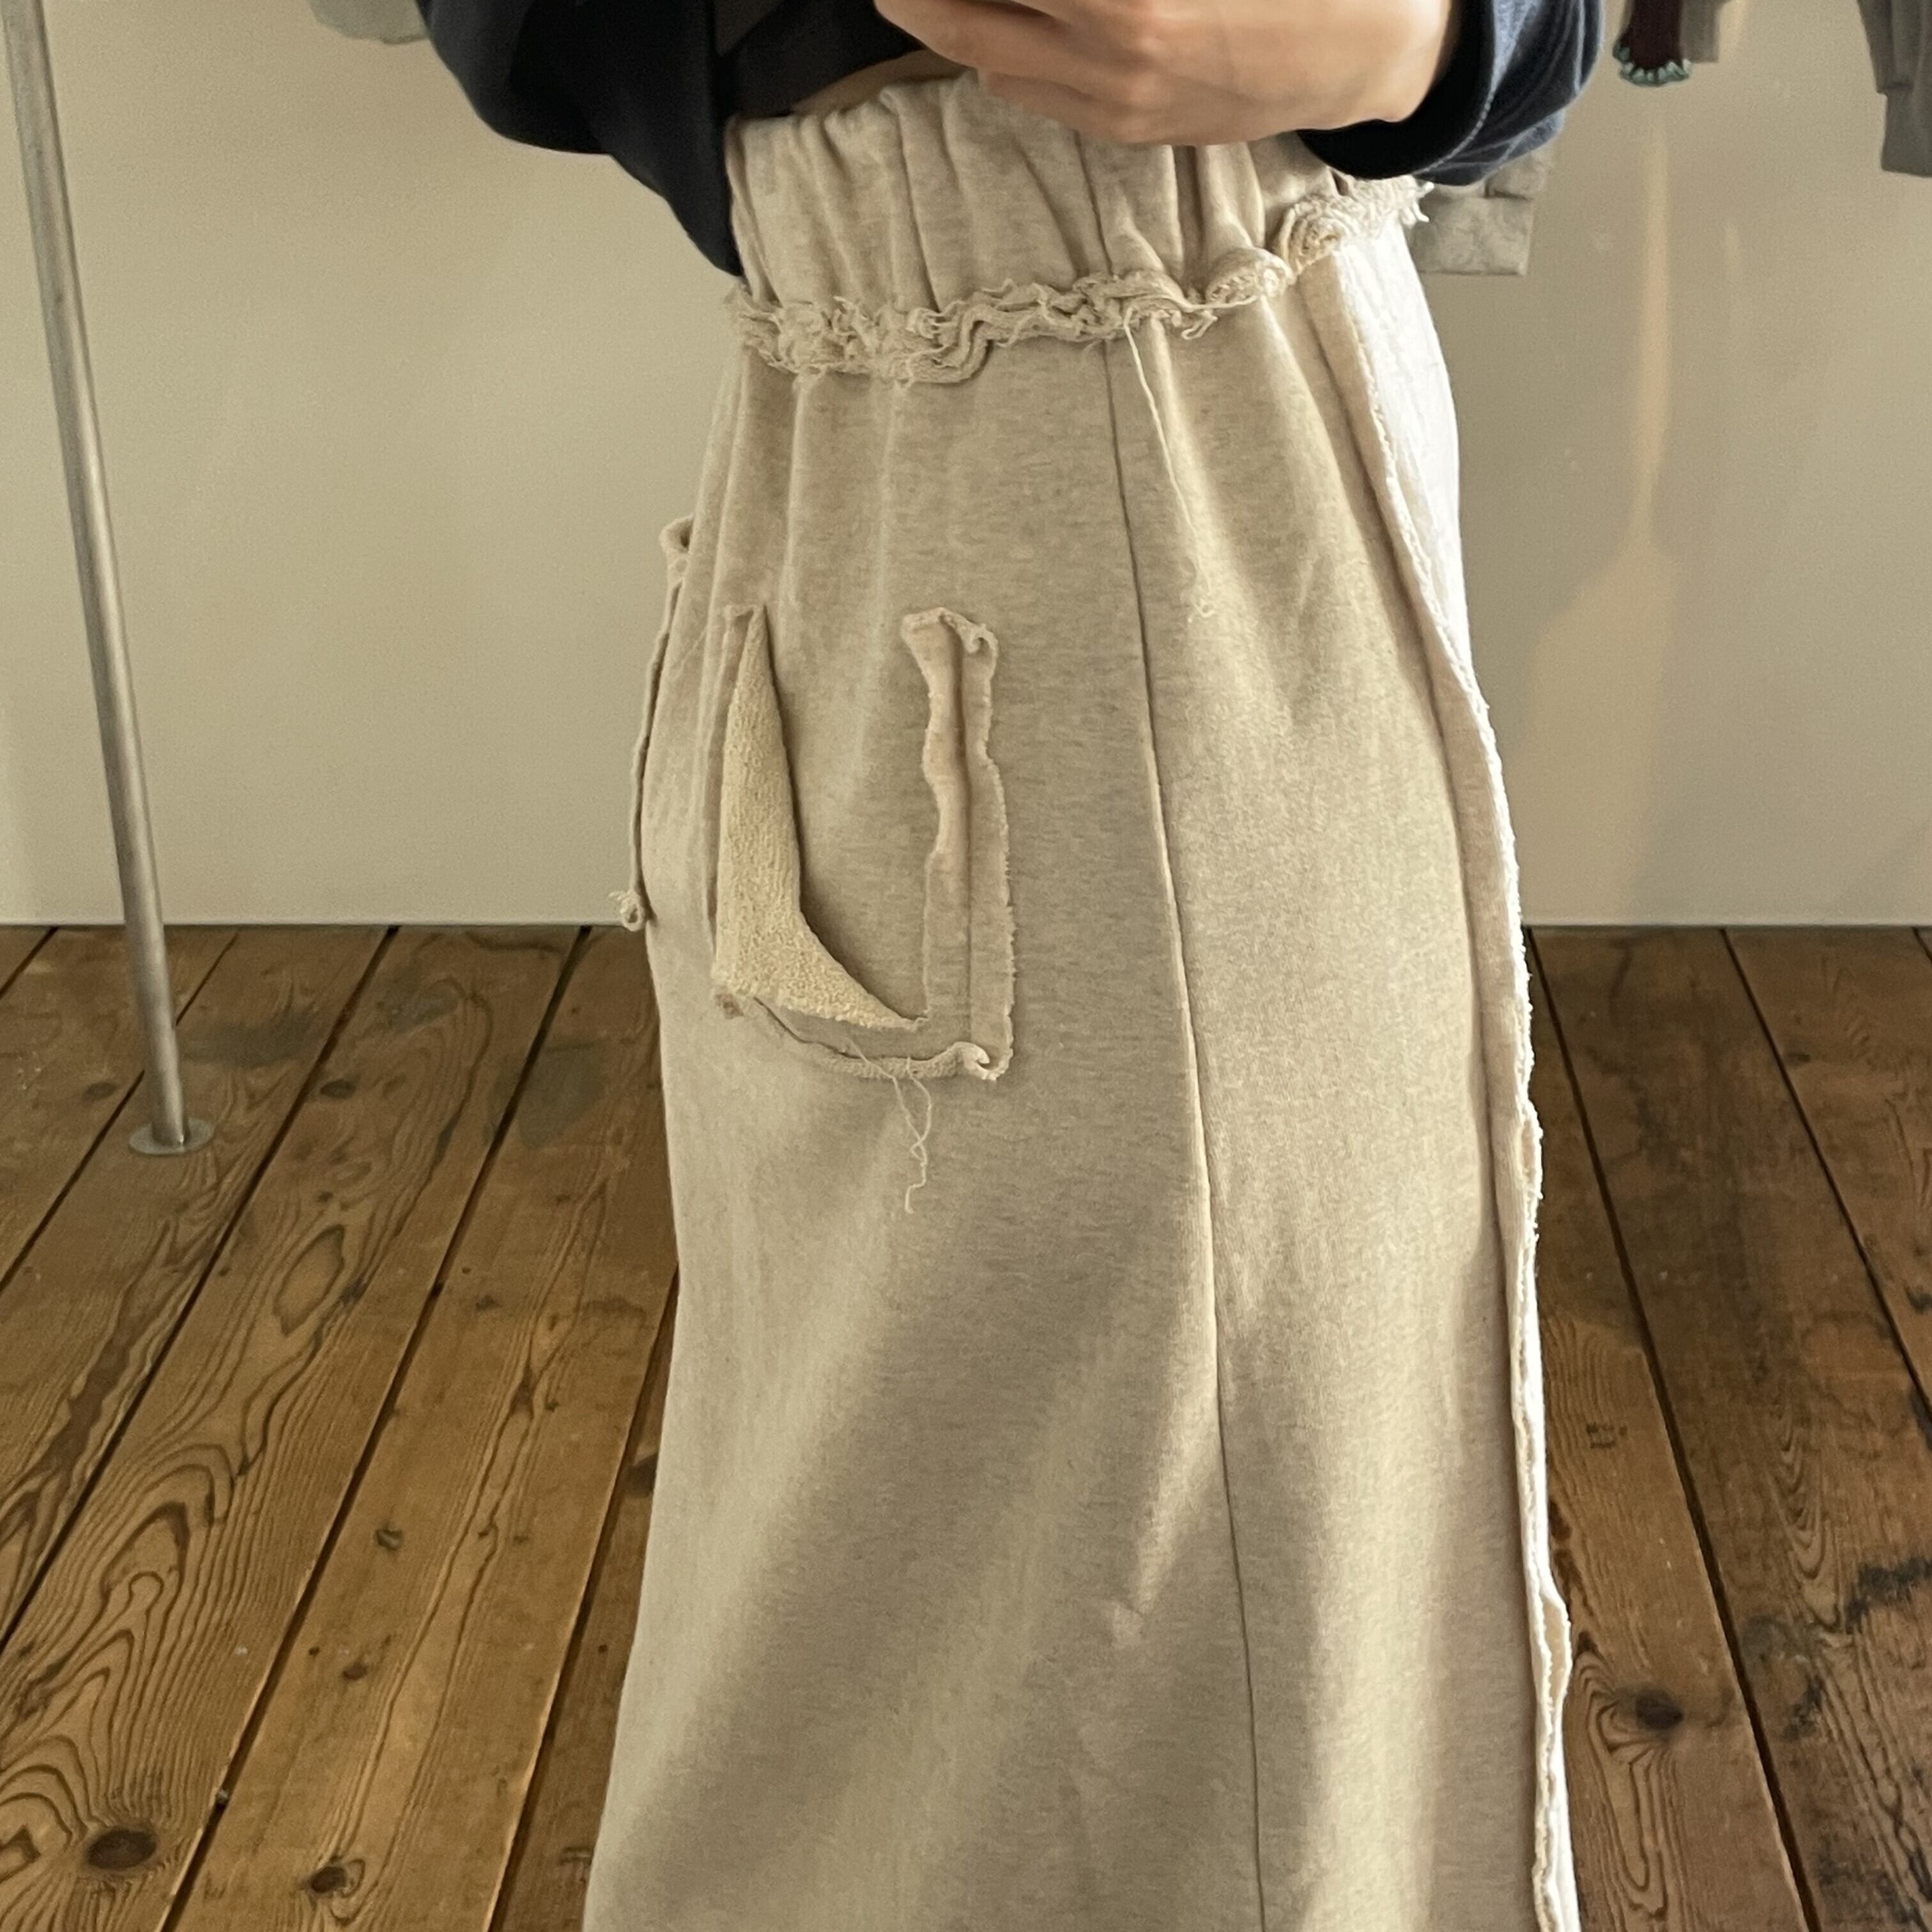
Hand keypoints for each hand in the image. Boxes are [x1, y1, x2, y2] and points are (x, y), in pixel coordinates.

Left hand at [870, 0, 1462, 145]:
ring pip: (989, 62)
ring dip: (952, 21)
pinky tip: (1006, 20)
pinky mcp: (1129, 131)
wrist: (1372, 48)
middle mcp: (1111, 58)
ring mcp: (1116, 105)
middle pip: (962, 21)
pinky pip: (1034, 94)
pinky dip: (1001, 52)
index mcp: (1130, 2)